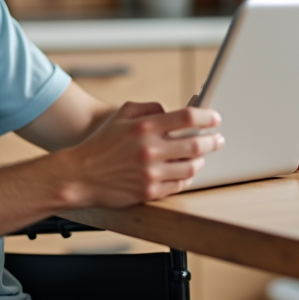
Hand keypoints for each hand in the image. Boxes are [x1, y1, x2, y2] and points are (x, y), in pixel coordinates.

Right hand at [61, 102, 222, 207]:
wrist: (80, 176)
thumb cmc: (100, 144)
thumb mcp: (120, 115)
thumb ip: (148, 108)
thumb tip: (171, 110)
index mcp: (144, 127)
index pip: (187, 117)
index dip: (207, 117)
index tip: (214, 118)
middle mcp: (150, 150)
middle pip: (196, 143)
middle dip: (213, 140)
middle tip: (218, 139)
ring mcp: (151, 173)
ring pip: (192, 166)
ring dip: (202, 160)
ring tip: (202, 156)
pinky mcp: (149, 192)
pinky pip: (179, 184)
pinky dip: (187, 177)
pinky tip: (186, 171)